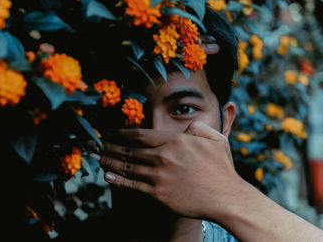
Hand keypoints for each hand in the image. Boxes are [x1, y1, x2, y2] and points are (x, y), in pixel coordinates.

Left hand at [92, 121, 243, 219]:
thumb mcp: (215, 139)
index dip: (120, 133)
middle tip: (95, 143)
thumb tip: (187, 124)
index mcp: (174, 141)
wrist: (227, 198)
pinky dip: (117, 180)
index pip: (139, 135)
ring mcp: (159, 176)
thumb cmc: (222, 168)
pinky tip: (106, 175)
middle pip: (129, 150)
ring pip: (128, 166)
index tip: (109, 132)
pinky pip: (133, 185)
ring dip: (109, 161)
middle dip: (110, 146)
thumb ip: (198, 127)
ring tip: (96, 157)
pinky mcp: (158, 194)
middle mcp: (163, 157)